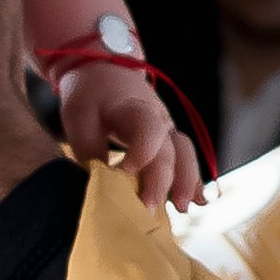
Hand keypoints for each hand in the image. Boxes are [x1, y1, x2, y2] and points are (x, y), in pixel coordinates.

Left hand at [55, 60, 201, 212]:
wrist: (104, 70)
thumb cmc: (91, 95)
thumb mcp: (79, 118)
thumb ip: (88, 151)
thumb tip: (96, 187)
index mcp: (134, 108)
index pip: (148, 128)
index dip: (141, 152)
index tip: (124, 172)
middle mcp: (159, 118)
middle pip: (168, 150)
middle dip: (160, 182)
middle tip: (147, 209)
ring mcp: (168, 129)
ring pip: (185, 154)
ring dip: (186, 182)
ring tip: (183, 207)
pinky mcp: (169, 141)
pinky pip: (187, 160)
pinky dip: (194, 180)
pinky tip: (200, 201)